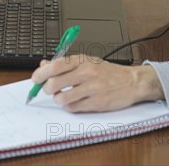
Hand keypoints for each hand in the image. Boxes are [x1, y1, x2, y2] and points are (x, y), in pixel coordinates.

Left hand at [31, 55, 164, 112]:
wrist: (132, 82)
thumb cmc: (108, 72)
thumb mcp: (88, 62)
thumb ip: (66, 64)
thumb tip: (44, 64)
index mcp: (83, 60)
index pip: (54, 66)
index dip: (40, 73)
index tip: (36, 79)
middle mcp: (87, 73)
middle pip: (54, 83)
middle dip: (47, 89)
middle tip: (50, 89)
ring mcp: (91, 88)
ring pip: (61, 98)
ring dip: (58, 99)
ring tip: (64, 96)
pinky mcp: (96, 103)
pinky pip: (72, 108)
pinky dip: (70, 106)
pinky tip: (76, 101)